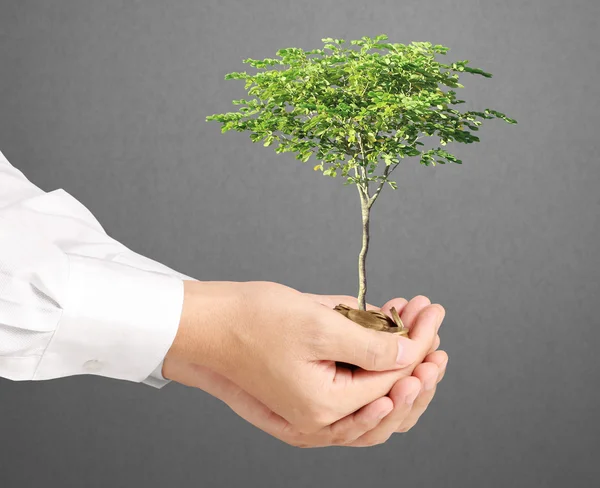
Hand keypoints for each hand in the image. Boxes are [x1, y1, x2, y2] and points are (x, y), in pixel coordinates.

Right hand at [164, 281, 442, 432]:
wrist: (206, 324)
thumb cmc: (251, 321)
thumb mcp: (319, 326)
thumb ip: (371, 346)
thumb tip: (411, 353)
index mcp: (324, 408)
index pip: (392, 379)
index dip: (418, 343)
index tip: (432, 313)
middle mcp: (320, 420)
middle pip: (391, 398)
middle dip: (415, 355)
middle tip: (429, 322)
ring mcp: (312, 412)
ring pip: (375, 400)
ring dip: (398, 364)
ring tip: (410, 329)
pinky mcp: (306, 396)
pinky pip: (352, 393)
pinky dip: (372, 368)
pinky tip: (380, 338)